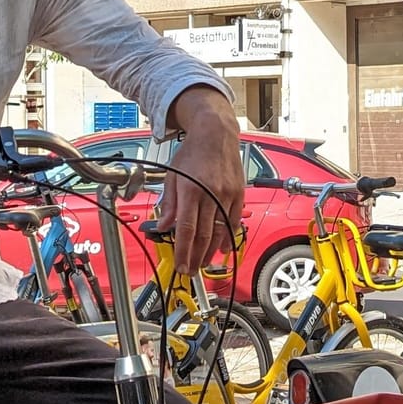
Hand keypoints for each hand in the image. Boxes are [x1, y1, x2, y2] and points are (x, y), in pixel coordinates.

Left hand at [158, 87, 243, 274]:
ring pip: (219, 231)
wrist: (215, 133)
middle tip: (190, 270)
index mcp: (190, 189)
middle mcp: (210, 193)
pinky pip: (233, 221)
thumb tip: (164, 225)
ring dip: (210, 251)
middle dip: (195, 256)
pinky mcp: (238, 194)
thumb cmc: (192, 151)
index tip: (181, 265)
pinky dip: (227, 237)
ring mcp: (226, 194)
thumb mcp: (172, 174)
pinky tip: (221, 248)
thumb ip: (168, 202)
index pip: (186, 229)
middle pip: (203, 234)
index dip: (183, 251)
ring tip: (203, 263)